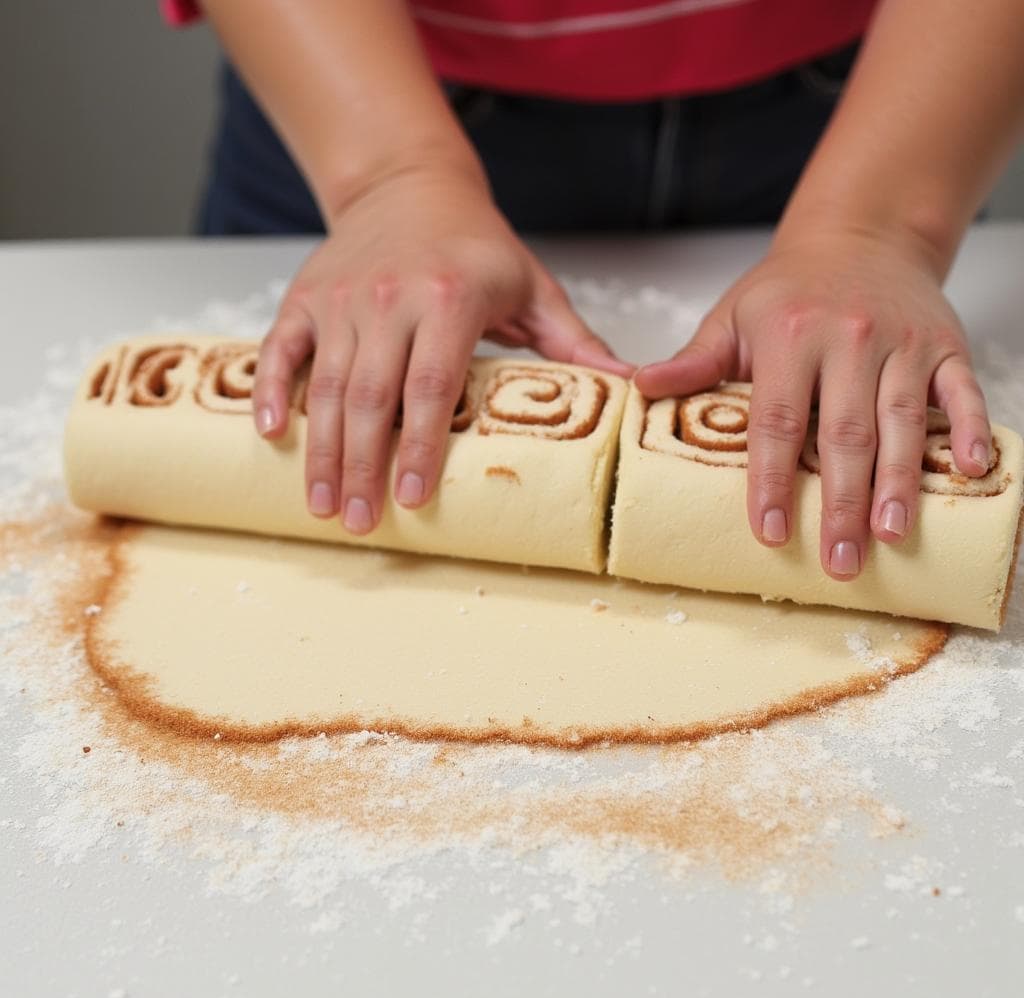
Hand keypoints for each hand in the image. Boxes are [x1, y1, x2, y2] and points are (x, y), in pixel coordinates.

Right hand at [252, 167, 631, 533]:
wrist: (409, 184)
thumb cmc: (477, 244)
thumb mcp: (534, 285)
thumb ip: (575, 341)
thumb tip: (631, 388)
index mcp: (450, 297)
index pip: (432, 384)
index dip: (421, 446)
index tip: (413, 498)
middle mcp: (390, 297)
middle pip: (371, 396)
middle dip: (362, 466)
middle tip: (361, 523)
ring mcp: (342, 298)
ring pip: (325, 384)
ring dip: (322, 450)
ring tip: (323, 505)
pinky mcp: (307, 297)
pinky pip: (280, 348)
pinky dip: (271, 391)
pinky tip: (272, 435)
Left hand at [635, 228, 991, 580]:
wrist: (860, 236)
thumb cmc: (787, 290)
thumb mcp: (732, 317)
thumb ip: (694, 360)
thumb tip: (639, 386)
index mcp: (789, 335)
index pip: (776, 421)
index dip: (772, 480)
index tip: (771, 531)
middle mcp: (848, 338)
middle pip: (844, 433)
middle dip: (842, 503)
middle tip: (839, 561)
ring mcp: (902, 343)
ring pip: (904, 420)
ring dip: (900, 482)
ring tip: (891, 534)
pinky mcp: (945, 346)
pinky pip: (963, 391)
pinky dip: (973, 430)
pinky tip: (972, 472)